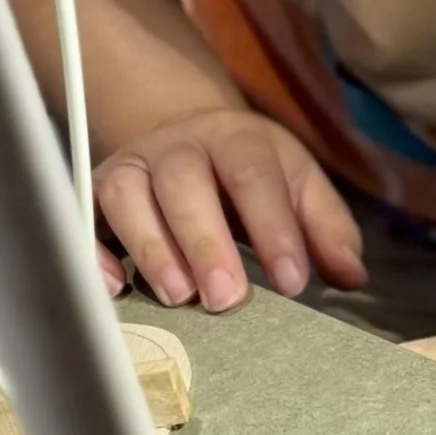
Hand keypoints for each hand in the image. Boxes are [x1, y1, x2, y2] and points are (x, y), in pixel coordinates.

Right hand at [93, 104, 366, 311]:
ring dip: (151, 246)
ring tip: (178, 296)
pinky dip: (93, 250)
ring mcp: (131, 167)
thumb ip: (326, 228)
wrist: (184, 135)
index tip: (292, 282)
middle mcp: (178, 147)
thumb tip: (352, 275)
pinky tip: (115, 286)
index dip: (273, 227)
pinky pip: (83, 216)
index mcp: (237, 139)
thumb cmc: (248, 175)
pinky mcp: (97, 193)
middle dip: (206, 242)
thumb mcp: (296, 185)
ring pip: (127, 196)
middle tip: (226, 299)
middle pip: (185, 184)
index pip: (254, 175)